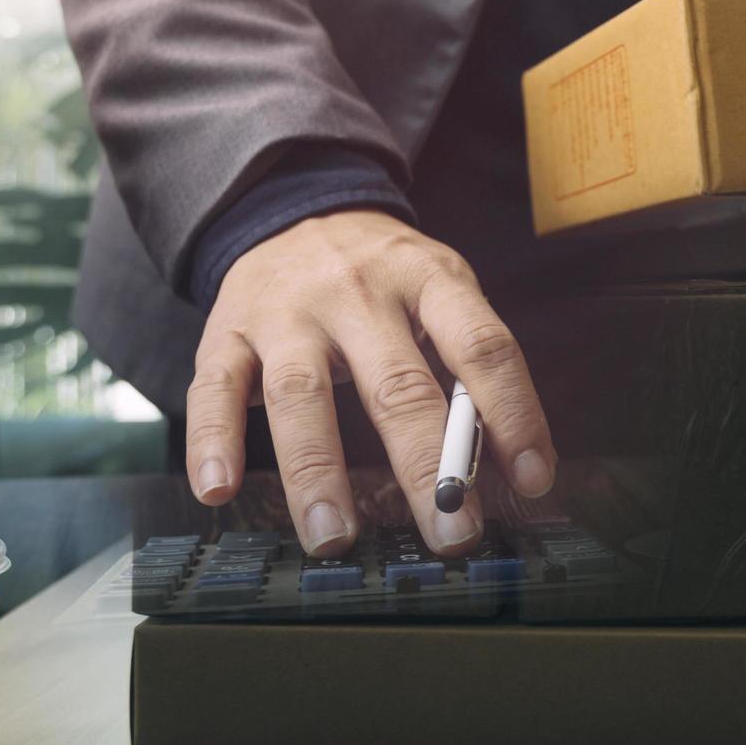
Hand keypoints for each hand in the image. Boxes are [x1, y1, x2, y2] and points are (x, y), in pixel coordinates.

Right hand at [187, 209, 554, 556]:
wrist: (294, 207)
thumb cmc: (385, 278)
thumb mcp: (440, 294)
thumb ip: (469, 368)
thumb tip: (513, 466)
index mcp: (427, 278)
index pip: (481, 346)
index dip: (513, 413)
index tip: (533, 479)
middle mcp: (356, 292)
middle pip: (396, 384)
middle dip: (428, 467)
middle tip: (452, 533)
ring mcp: (285, 311)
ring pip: (300, 394)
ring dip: (316, 472)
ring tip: (333, 537)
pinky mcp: (227, 331)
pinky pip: (214, 389)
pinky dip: (212, 441)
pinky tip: (217, 490)